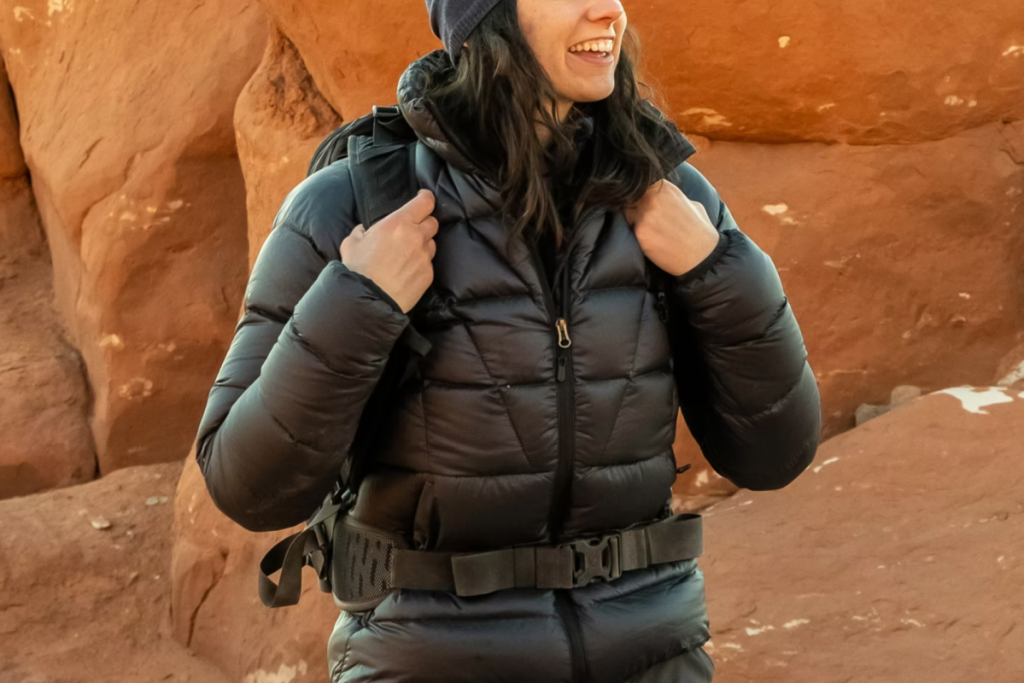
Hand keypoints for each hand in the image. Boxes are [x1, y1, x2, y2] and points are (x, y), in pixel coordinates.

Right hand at [340, 189, 437, 312]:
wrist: (367, 300)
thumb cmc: (358, 269)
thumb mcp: (352, 242)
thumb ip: (362, 231)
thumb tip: (364, 230)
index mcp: (399, 222)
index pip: (425, 202)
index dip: (426, 198)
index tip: (423, 198)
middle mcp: (416, 237)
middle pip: (432, 222)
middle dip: (424, 224)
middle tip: (411, 231)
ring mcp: (425, 257)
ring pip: (431, 244)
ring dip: (423, 245)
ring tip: (407, 255)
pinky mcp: (428, 275)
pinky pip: (428, 264)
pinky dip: (421, 264)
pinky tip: (407, 271)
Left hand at [624, 180, 719, 276]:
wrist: (701, 256)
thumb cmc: (700, 231)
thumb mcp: (692, 204)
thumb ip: (672, 198)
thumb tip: (662, 197)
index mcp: (665, 188)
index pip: (642, 184)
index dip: (641, 192)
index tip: (643, 201)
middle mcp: (652, 198)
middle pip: (631, 197)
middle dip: (634, 205)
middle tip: (645, 218)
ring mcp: (644, 215)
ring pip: (628, 213)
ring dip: (633, 220)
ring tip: (649, 230)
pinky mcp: (640, 232)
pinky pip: (630, 229)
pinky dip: (637, 234)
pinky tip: (650, 240)